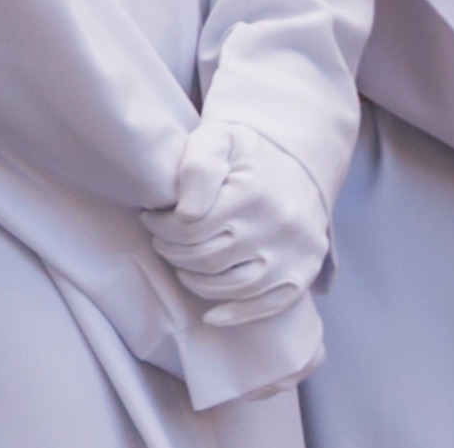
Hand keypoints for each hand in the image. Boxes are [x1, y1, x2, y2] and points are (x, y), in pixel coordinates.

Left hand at [142, 122, 326, 323]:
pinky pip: (269, 305)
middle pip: (206, 258)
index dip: (160, 227)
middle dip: (172, 252)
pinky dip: (237, 314)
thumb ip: (197, 166)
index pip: (189, 228)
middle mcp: (277, 228)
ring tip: (181, 265)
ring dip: (196, 281)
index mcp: (251, 194)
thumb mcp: (219, 139)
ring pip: (232, 286)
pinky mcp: (303, 273)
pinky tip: (212, 315)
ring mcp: (293, 255)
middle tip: (161, 242)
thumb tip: (186, 212)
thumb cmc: (247, 152)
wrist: (300, 163)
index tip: (150, 219)